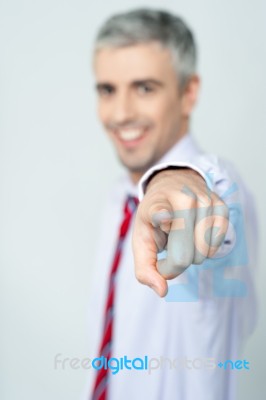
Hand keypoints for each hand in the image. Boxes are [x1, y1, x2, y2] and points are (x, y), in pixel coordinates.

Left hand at [132, 168, 228, 296]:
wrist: (174, 187)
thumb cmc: (155, 219)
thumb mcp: (141, 240)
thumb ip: (145, 268)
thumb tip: (162, 291)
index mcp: (156, 204)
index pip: (160, 211)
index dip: (161, 216)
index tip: (163, 218)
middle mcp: (182, 198)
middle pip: (183, 255)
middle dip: (173, 263)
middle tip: (167, 248)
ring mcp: (205, 200)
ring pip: (202, 254)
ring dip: (190, 255)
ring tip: (181, 236)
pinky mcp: (222, 207)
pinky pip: (215, 247)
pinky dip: (205, 250)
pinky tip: (195, 235)